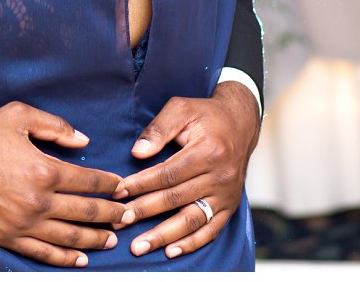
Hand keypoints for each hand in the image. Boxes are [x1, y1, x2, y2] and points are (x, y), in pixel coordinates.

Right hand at [0, 102, 132, 267]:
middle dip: (111, 214)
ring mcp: (23, 223)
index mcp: (43, 168)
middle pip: (85, 212)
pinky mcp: (8, 238)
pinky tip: (81, 259)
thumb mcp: (17, 116)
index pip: (88, 181)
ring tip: (112, 238)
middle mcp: (37, 200)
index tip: (122, 187)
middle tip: (128, 216)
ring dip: (95, 239)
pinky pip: (44, 254)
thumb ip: (55, 126)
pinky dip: (66, 259)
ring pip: (69, 237)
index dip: (109, 185)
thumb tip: (84, 141)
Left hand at [116, 81, 258, 258]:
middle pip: (176, 199)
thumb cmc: (206, 115)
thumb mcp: (182, 108)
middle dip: (145, 212)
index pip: (168, 173)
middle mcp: (219, 176)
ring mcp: (225, 195)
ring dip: (164, 236)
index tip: (119, 192)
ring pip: (192, 220)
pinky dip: (191, 243)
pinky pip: (210, 230)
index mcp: (207, 151)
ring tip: (140, 246)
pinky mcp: (229, 206)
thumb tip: (137, 152)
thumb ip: (159, 129)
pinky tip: (171, 251)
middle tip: (120, 222)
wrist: (241, 124)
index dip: (142, 184)